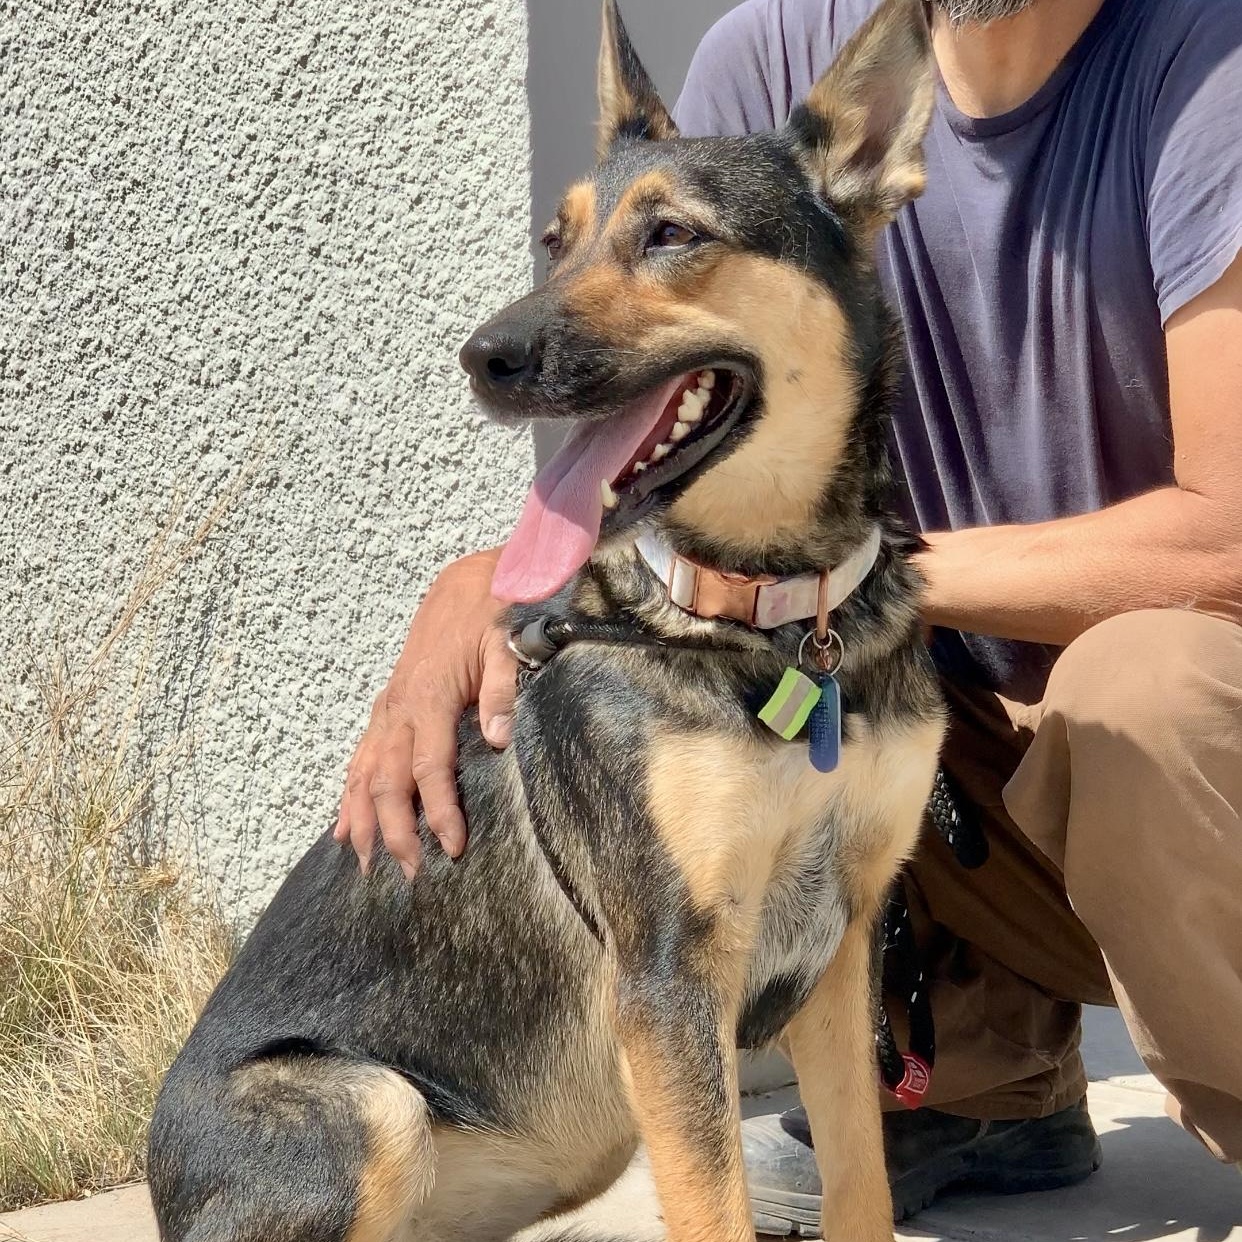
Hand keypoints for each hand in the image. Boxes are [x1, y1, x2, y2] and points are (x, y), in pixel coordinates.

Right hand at [334, 547, 516, 877]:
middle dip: (395, 832)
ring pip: (363, 774)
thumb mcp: (507, 643)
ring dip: (362, 821)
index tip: (453, 848)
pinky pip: (359, 758)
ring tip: (365, 867)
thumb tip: (496, 735)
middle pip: (387, 781)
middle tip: (409, 876)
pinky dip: (349, 796)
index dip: (439, 811)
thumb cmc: (493, 615)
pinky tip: (343, 830)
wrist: (467, 583)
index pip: (429, 768)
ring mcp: (387, 709)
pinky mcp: (386, 708)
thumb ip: (501, 688)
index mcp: (429, 698)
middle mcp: (399, 708)